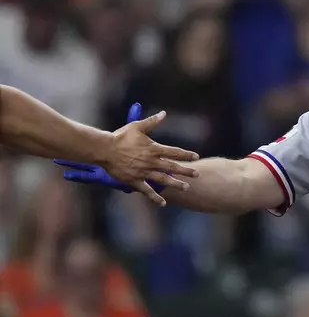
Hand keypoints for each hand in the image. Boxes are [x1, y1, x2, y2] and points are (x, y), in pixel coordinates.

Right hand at [56, 103, 198, 205]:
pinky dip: (155, 197)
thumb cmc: (121, 136)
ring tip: (186, 187)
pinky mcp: (134, 181)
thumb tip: (164, 113)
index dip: (186, 154)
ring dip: (176, 184)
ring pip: (163, 180)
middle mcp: (151, 162)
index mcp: (154, 149)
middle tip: (197, 174)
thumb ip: (152, 121)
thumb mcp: (137, 126)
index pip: (174, 152)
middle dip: (186, 171)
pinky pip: (147, 191)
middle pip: (172, 167)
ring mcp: (143, 172)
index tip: (196, 157)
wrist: (105, 149)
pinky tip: (163, 203)